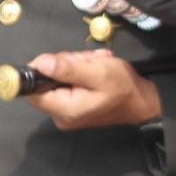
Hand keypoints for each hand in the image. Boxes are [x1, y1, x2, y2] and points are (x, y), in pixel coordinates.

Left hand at [23, 50, 162, 130]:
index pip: (32, 90)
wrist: (142, 102)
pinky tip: (95, 69)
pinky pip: (67, 84)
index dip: (40, 70)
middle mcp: (60, 115)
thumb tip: (39, 63)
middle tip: (88, 60)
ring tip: (96, 63)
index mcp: (64, 109)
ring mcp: (66, 113)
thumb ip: (67, 68)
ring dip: (75, 66)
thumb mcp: (97, 71)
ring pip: (57, 80)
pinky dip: (79, 73)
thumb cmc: (123, 87)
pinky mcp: (73, 107)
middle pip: (46, 82)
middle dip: (65, 65)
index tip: (60, 60)